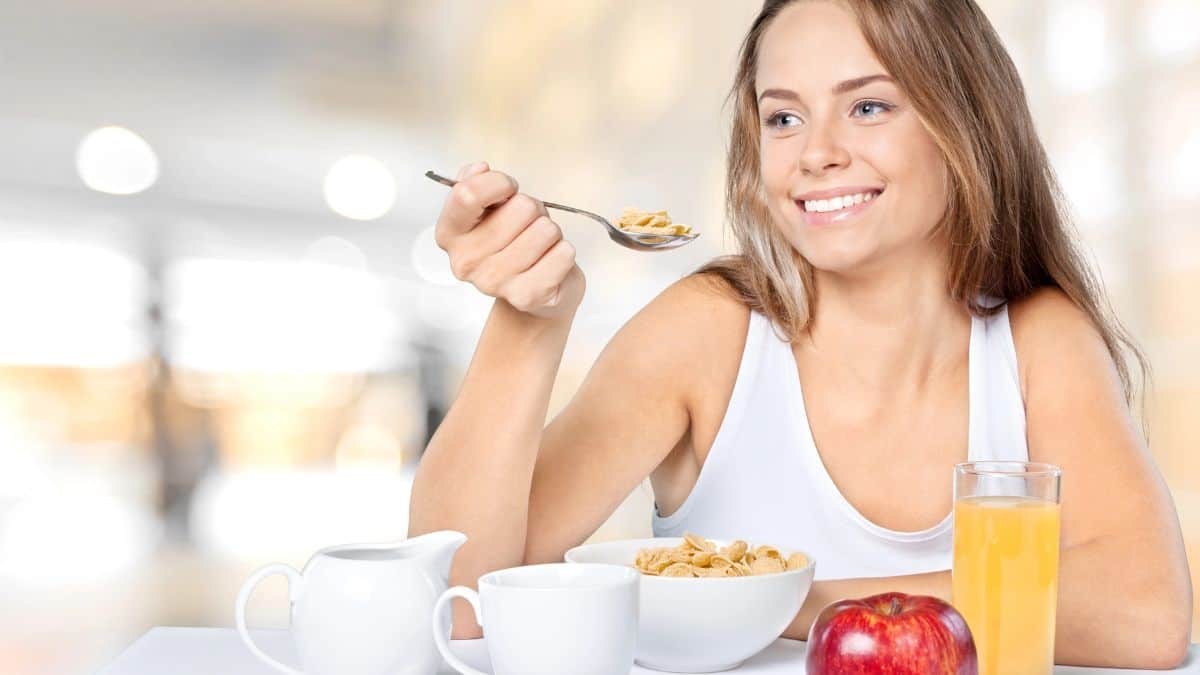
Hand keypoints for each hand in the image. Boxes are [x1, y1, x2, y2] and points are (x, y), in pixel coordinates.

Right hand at [435, 162, 584, 319]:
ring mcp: (494, 282)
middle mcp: (466, 261)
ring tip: (539, 246)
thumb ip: (477, 183)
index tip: (508, 190)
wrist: (535, 294)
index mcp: (450, 234)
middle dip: (534, 209)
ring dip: (551, 232)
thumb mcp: (489, 208)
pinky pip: (562, 254)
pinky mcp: (526, 297)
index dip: (499, 183)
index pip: (468, 194)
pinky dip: (564, 252)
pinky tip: (551, 261)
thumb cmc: (513, 242)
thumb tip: (479, 169)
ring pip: (546, 230)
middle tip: (527, 226)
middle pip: (521, 208)